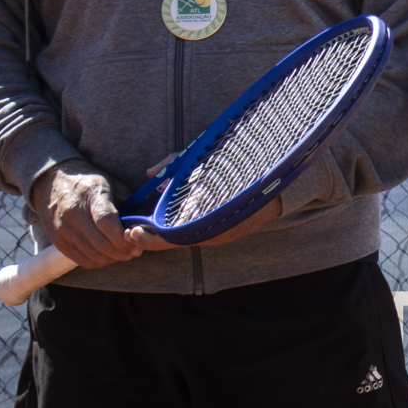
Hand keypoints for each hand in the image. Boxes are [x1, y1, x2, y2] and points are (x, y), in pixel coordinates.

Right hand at [31, 160, 151, 267]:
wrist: (52, 181)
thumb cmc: (89, 183)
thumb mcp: (112, 184)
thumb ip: (128, 204)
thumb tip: (145, 223)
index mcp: (91, 195)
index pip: (107, 222)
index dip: (123, 238)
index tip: (137, 244)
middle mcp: (74, 214)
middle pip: (101, 244)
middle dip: (123, 253)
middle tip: (135, 252)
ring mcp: (63, 228)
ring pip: (92, 255)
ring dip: (112, 259)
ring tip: (123, 254)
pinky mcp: (57, 240)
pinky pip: (80, 259)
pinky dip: (97, 262)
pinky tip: (107, 256)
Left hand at [138, 150, 283, 246]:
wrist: (278, 188)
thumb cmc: (240, 174)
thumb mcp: (205, 164)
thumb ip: (175, 166)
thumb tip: (149, 173)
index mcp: (208, 223)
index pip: (171, 238)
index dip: (149, 238)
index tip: (132, 230)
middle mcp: (213, 234)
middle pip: (173, 243)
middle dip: (150, 239)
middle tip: (129, 232)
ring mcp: (219, 235)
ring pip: (183, 241)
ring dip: (162, 236)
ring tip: (141, 229)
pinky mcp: (222, 232)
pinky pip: (195, 235)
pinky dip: (177, 232)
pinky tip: (165, 224)